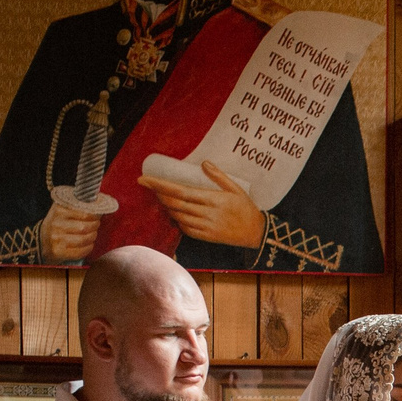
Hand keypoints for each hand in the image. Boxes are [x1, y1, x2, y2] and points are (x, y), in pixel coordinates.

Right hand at [41, 199, 101, 262]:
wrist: (41, 241)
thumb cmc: (58, 224)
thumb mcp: (63, 210)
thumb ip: (78, 206)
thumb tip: (99, 204)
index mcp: (58, 210)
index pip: (85, 213)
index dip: (95, 215)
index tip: (97, 215)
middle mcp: (56, 223)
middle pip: (85, 227)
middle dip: (95, 226)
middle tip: (96, 225)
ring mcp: (56, 238)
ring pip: (83, 239)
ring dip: (92, 237)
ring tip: (92, 234)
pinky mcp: (57, 251)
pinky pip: (80, 252)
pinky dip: (88, 248)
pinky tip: (88, 245)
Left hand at [138, 160, 265, 248]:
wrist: (257, 233)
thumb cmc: (246, 208)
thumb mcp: (236, 188)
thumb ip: (219, 176)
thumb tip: (203, 163)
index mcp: (213, 199)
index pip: (180, 191)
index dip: (160, 185)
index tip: (144, 180)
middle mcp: (207, 214)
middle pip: (175, 204)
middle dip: (159, 195)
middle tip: (150, 186)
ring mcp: (206, 227)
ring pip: (178, 216)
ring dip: (167, 207)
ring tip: (163, 198)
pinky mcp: (207, 237)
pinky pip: (186, 229)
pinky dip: (178, 221)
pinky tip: (177, 214)